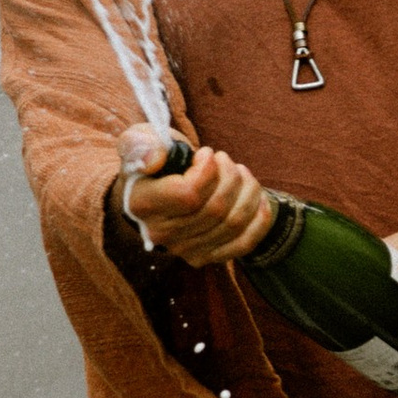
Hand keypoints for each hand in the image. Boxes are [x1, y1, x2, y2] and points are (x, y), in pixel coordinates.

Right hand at [112, 141, 276, 266]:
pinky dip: (259, 220)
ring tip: (240, 173)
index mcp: (142, 204)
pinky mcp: (205, 256)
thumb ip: (142, 144)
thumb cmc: (152, 161)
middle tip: (225, 160)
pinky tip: (257, 198)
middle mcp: (160, 233)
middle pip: (215, 208)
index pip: (188, 194)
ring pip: (233, 222)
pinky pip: (244, 244)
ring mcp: (184, 249)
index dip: (207, 170)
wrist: (152, 190)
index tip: (206, 153)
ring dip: (247, 191)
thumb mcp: (139, 141)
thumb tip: (155, 158)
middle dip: (230, 176)